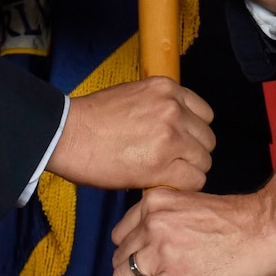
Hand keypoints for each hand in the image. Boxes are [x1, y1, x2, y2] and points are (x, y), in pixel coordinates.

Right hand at [47, 76, 215, 190]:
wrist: (67, 134)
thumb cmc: (93, 117)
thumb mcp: (134, 95)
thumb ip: (161, 106)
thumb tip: (178, 126)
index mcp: (167, 89)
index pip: (205, 115)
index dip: (194, 132)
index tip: (182, 143)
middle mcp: (173, 110)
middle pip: (207, 140)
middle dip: (193, 153)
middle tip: (173, 162)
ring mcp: (170, 138)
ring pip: (203, 162)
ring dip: (188, 171)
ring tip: (166, 174)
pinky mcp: (161, 166)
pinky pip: (193, 181)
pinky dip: (182, 186)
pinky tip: (163, 183)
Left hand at [111, 170, 275, 275]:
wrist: (268, 229)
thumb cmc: (240, 220)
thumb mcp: (191, 209)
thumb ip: (167, 225)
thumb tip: (154, 251)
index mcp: (156, 202)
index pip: (122, 233)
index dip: (132, 251)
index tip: (143, 262)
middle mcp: (153, 223)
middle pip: (119, 256)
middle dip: (132, 271)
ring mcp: (162, 251)